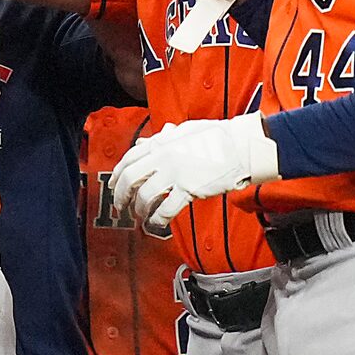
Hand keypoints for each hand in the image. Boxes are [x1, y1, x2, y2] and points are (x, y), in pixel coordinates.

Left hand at [108, 114, 280, 236]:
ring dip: (139, 210)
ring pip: (145, 196)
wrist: (240, 146)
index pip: (129, 159)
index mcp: (162, 142)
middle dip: (121, 196)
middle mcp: (164, 157)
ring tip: (140, 217)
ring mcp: (176, 173)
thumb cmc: (218, 138)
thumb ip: (162, 139)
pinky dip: (157, 219)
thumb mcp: (185, 131)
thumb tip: (143, 144)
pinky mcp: (189, 189)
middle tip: (121, 207)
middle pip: (130, 179)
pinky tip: (157, 223)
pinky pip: (166, 209)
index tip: (113, 186)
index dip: (117, 175)